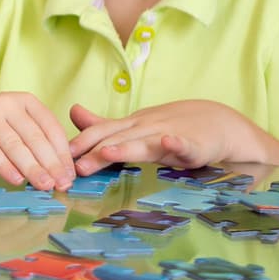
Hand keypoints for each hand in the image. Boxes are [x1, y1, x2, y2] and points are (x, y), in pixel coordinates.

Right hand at [0, 89, 76, 188]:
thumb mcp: (13, 120)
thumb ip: (34, 138)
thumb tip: (59, 170)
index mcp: (24, 101)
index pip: (51, 128)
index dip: (63, 153)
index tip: (71, 175)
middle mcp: (6, 104)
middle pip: (35, 138)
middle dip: (52, 164)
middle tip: (62, 185)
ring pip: (15, 146)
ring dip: (33, 168)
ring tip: (45, 186)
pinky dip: (5, 167)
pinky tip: (16, 180)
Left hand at [67, 100, 259, 174]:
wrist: (219, 121)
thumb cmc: (172, 126)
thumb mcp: (136, 125)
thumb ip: (105, 125)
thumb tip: (73, 113)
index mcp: (132, 125)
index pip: (102, 132)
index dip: (81, 143)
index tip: (59, 156)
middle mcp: (147, 127)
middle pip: (118, 139)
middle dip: (95, 152)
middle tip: (75, 166)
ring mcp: (171, 134)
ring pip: (146, 142)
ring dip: (127, 146)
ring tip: (107, 153)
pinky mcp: (196, 145)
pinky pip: (186, 144)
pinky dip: (178, 143)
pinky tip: (169, 142)